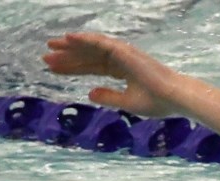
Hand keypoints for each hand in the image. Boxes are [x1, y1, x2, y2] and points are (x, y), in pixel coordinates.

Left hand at [43, 32, 179, 117]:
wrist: (174, 98)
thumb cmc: (157, 102)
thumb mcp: (127, 102)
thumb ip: (108, 97)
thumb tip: (89, 93)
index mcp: (122, 71)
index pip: (92, 67)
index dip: (72, 68)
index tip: (53, 70)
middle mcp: (120, 60)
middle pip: (88, 56)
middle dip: (67, 57)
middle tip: (45, 58)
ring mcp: (123, 54)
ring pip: (91, 47)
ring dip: (71, 46)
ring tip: (51, 46)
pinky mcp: (125, 51)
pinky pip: (100, 42)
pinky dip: (84, 39)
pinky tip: (69, 39)